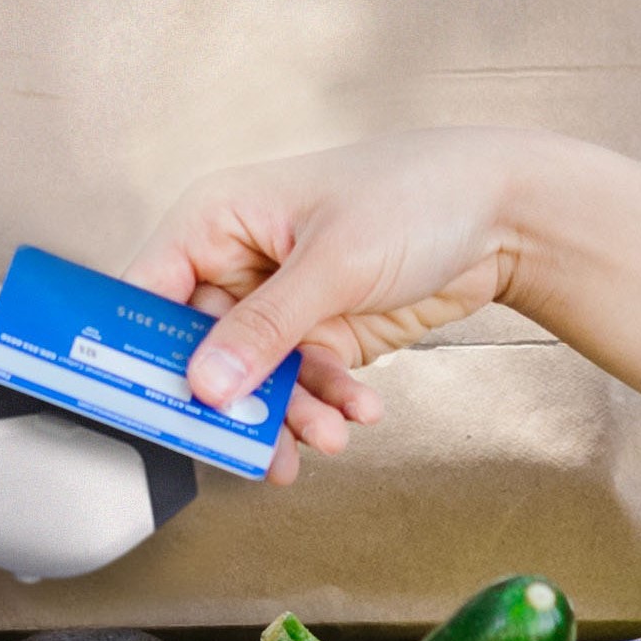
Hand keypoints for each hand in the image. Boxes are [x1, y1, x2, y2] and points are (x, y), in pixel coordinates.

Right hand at [130, 129, 556, 450]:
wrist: (504, 215)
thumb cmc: (417, 193)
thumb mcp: (335, 261)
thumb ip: (267, 327)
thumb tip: (206, 384)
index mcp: (217, 219)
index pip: (145, 293)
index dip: (136, 352)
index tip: (149, 406)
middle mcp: (237, 263)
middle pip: (197, 353)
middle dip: (231, 403)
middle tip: (249, 446)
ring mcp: (278, 304)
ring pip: (252, 382)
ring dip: (285, 415)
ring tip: (325, 436)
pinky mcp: (318, 335)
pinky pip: (300, 386)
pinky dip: (324, 405)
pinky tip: (358, 412)